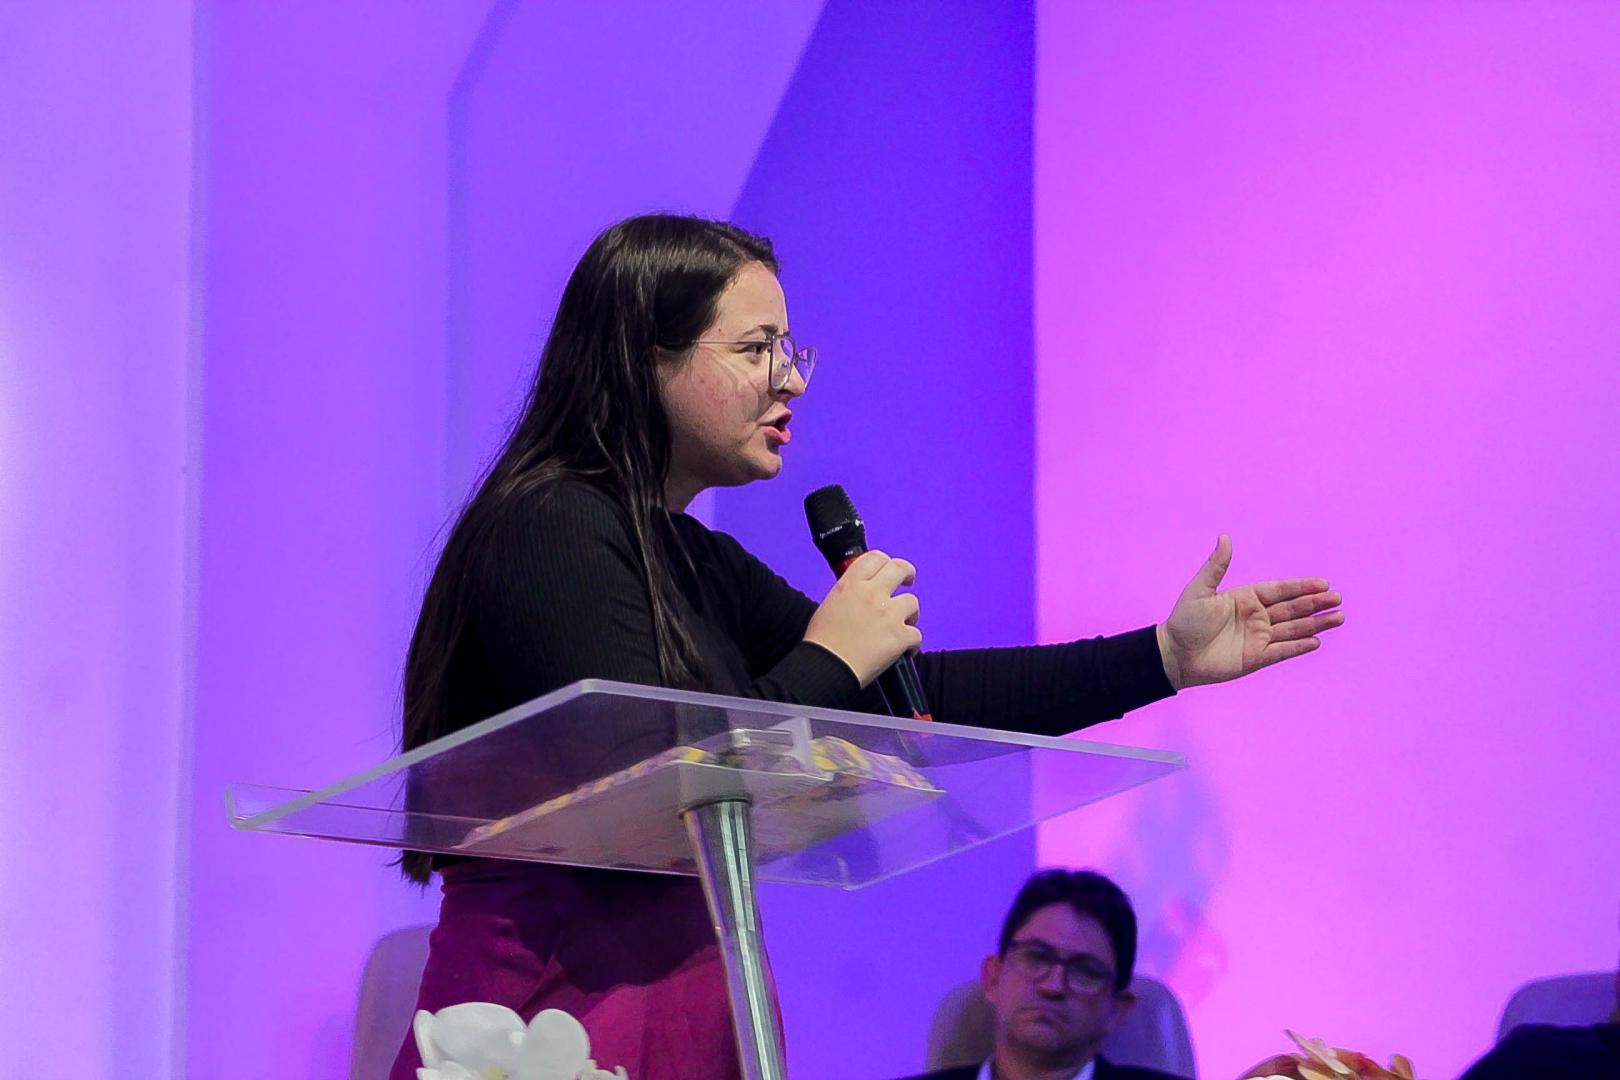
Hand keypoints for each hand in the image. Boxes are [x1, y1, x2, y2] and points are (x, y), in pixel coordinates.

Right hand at [803, 550, 921, 686]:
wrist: (826, 667)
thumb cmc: (822, 642)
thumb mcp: (829, 604)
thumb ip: (849, 593)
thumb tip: (861, 594)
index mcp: (851, 584)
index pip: (875, 557)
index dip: (885, 562)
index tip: (888, 570)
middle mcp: (872, 594)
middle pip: (900, 568)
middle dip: (907, 574)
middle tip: (908, 582)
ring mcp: (888, 614)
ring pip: (913, 602)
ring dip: (909, 614)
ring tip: (901, 625)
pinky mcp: (900, 636)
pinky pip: (917, 635)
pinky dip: (912, 644)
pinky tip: (904, 650)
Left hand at [1156, 535, 1342, 690]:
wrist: (1174, 654)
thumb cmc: (1184, 620)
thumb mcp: (1200, 590)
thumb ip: (1216, 566)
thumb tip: (1225, 537)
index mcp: (1246, 598)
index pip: (1280, 590)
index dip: (1301, 587)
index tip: (1323, 583)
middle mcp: (1256, 617)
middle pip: (1292, 608)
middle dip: (1315, 604)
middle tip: (1337, 599)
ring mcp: (1258, 638)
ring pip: (1293, 629)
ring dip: (1315, 624)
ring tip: (1338, 618)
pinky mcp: (1256, 658)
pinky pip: (1282, 651)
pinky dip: (1298, 646)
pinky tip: (1316, 641)